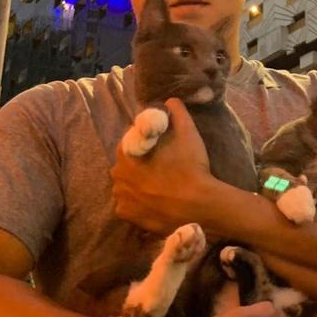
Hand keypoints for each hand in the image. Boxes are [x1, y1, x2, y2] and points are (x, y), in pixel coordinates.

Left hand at [111, 98, 215, 233]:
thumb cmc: (191, 166)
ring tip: (160, 186)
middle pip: (127, 164)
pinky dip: (138, 202)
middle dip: (140, 165)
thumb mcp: (188, 131)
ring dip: (138, 184)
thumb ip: (176, 110)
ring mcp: (120, 197)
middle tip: (163, 168)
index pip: (131, 142)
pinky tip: (155, 201)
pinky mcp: (126, 216)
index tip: (161, 150)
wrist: (200, 206)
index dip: (146, 145)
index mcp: (126, 151)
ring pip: (127, 185)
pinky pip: (129, 204)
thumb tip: (169, 101)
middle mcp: (116, 175)